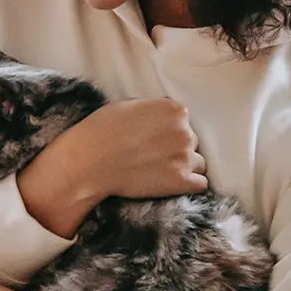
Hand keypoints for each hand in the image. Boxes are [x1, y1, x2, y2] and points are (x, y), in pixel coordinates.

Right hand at [17, 98, 206, 237]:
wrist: (89, 163)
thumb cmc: (101, 131)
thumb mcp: (126, 105)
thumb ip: (152, 108)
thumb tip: (160, 113)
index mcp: (174, 110)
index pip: (182, 120)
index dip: (167, 131)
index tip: (154, 139)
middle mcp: (185, 131)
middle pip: (190, 141)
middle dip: (176, 148)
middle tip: (154, 157)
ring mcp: (185, 157)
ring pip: (198, 162)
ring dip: (185, 166)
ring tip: (163, 172)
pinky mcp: (181, 181)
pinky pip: (201, 184)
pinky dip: (191, 185)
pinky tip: (175, 184)